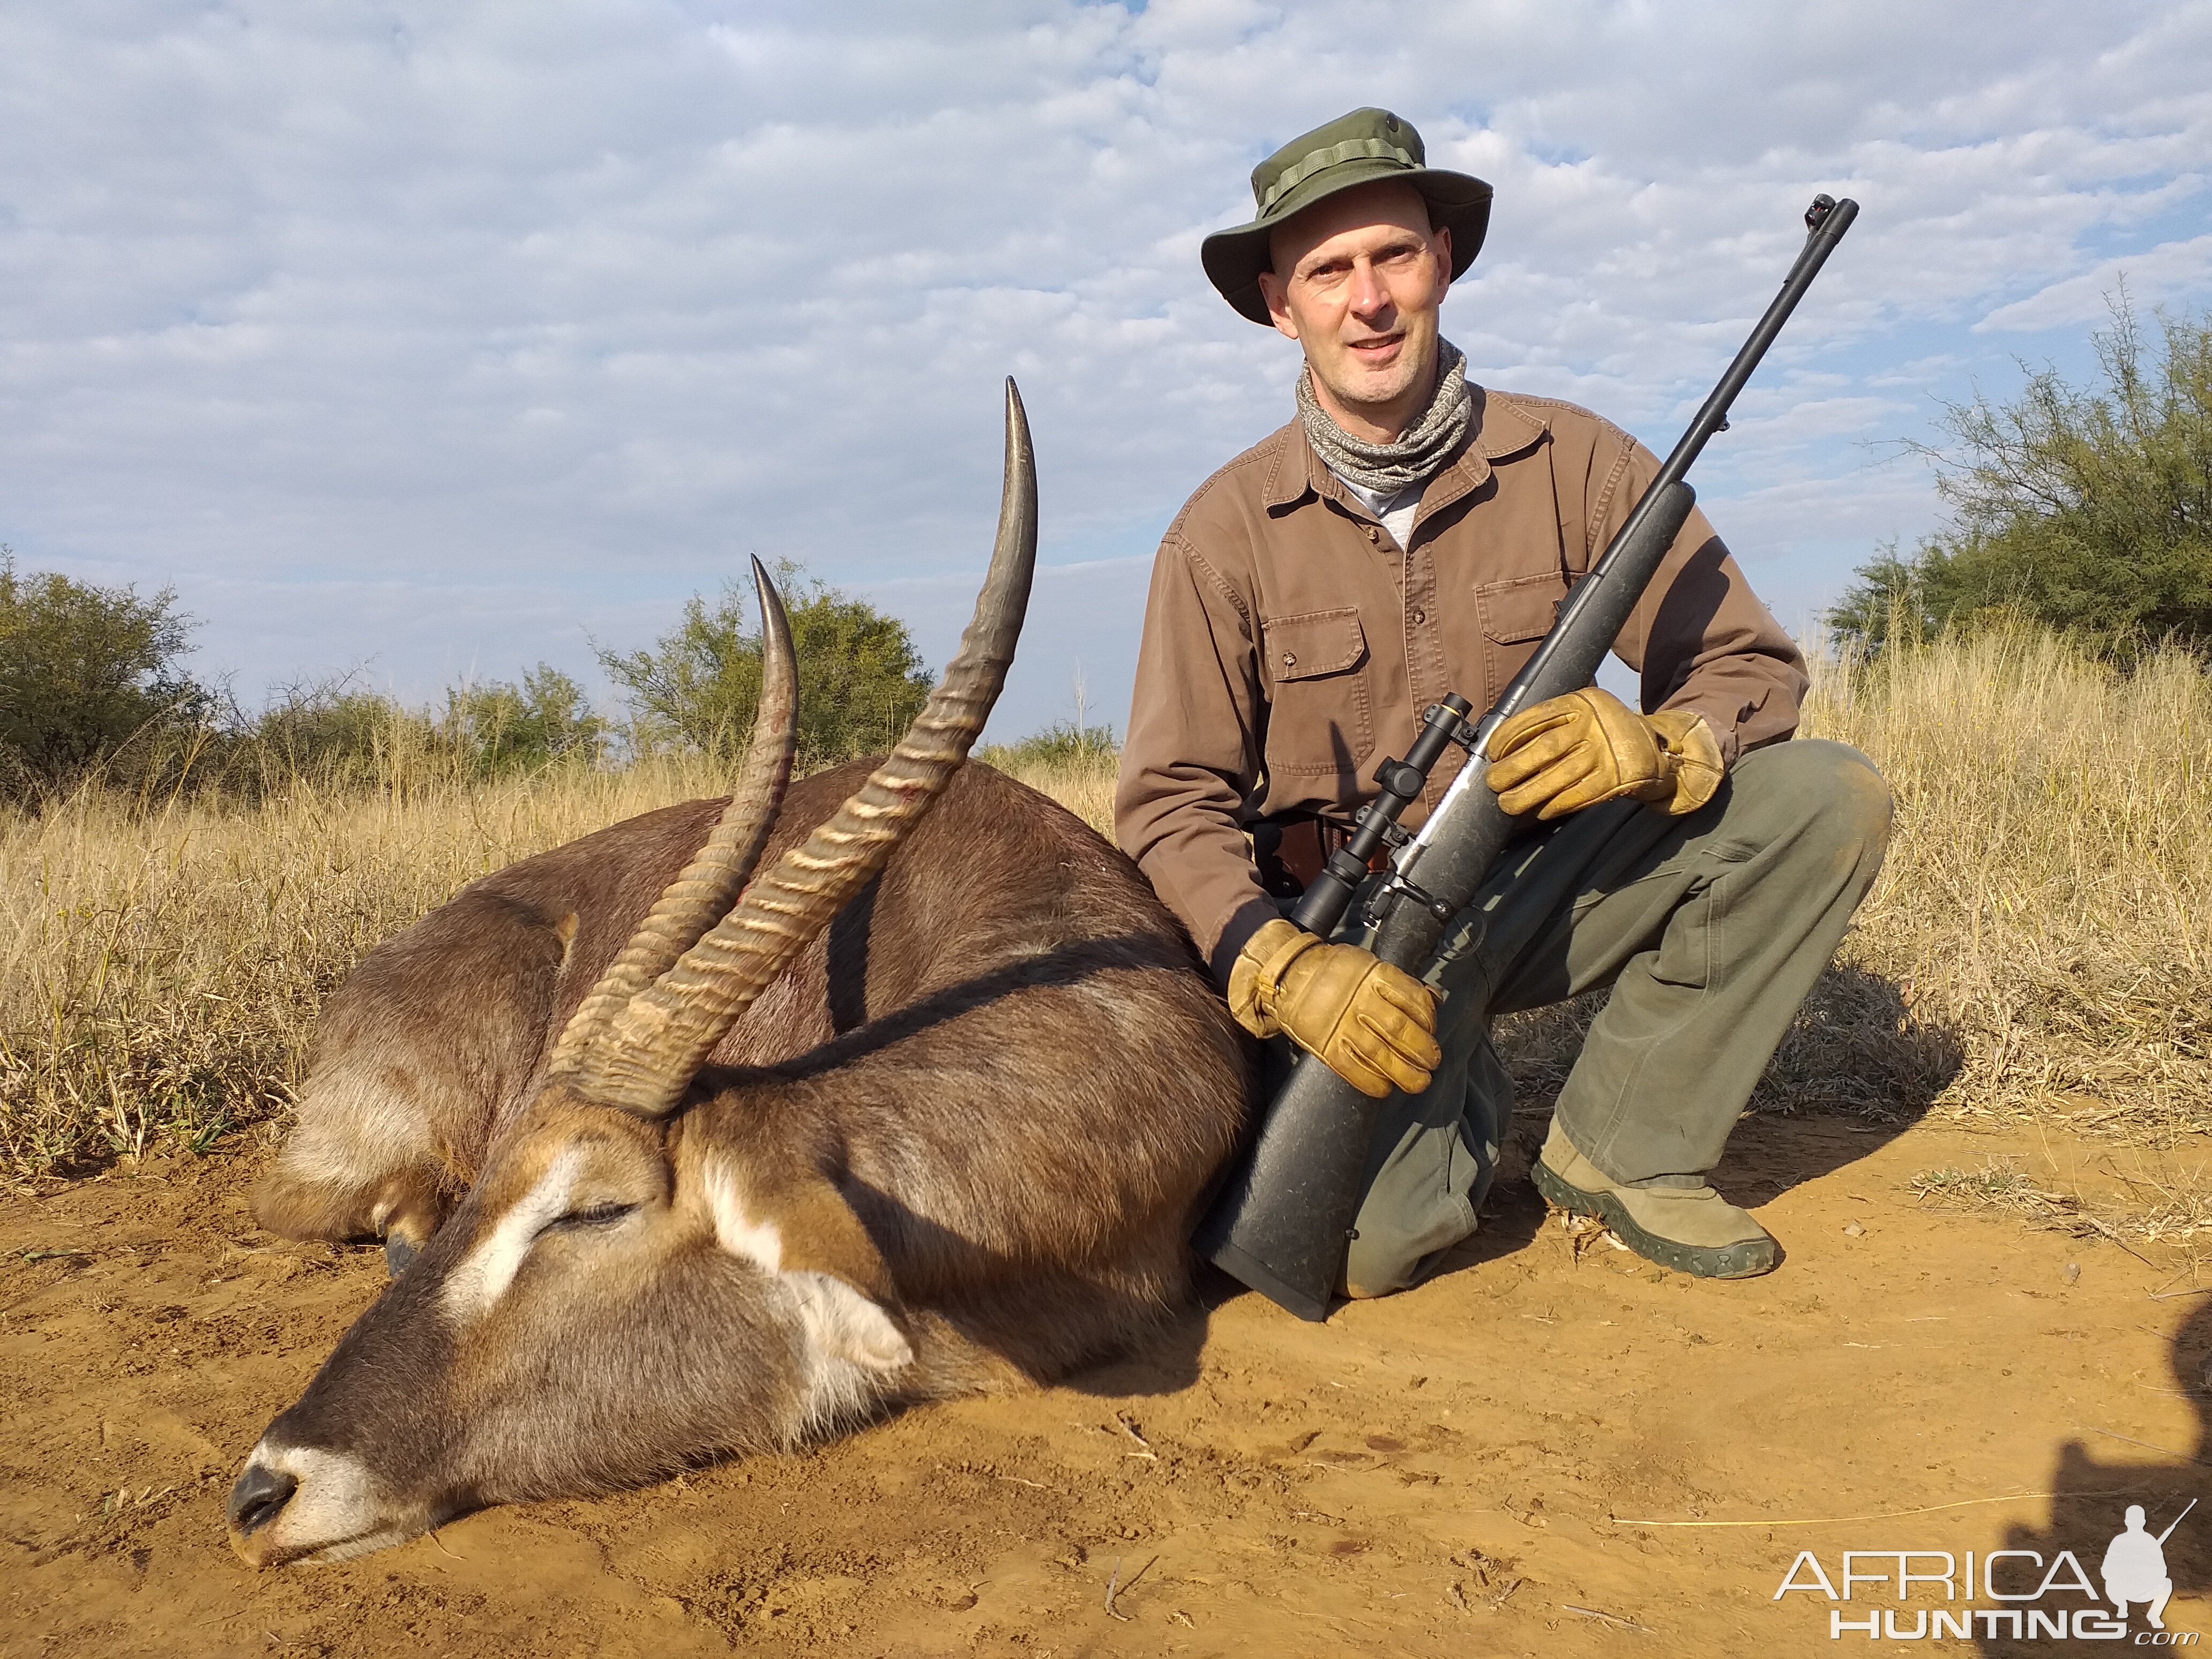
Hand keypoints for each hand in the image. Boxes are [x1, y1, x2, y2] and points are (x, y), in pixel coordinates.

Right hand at [1228, 919, 1441, 1097]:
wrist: (1290, 976)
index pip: (1412, 998)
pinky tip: (1386, 1087)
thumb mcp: (1370, 965)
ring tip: (1419, 1082)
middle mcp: (1358, 999)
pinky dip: (1372, 1082)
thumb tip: (1435, 1001)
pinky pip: (1351, 1068)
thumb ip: (1401, 984)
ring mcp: (1339, 1023)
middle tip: (1432, 1063)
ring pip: (1378, 1053)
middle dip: (1422, 1050)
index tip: (1432, 1030)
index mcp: (1373, 974)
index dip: (1428, 1019)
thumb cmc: (1337, 973)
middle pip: (1398, 1029)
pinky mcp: (1323, 1044)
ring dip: (1404, 1072)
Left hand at [1485, 688, 1722, 819]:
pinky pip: (1577, 795)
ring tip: (1507, 804)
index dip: (1508, 737)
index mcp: (1581, 702)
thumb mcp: (1582, 713)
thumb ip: (1551, 722)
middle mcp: (1595, 724)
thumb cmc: (1603, 734)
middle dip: (1512, 769)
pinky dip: (1554, 805)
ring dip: (1527, 794)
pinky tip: (1539, 811)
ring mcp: (1607, 752)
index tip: (1492, 752)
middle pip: (1544, 747)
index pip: (1536, 717)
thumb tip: (1503, 750)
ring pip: (1558, 776)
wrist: (1652, 750)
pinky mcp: (1616, 779)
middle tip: (1493, 782)